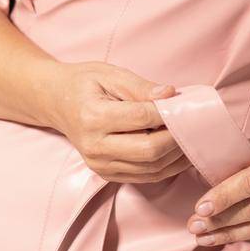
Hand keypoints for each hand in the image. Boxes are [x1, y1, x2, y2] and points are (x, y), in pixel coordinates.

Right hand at [45, 63, 190, 183]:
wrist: (55, 101)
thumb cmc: (84, 83)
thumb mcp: (109, 74)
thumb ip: (140, 87)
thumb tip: (170, 95)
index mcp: (93, 117)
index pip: (141, 118)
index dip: (167, 112)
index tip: (183, 103)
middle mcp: (95, 146)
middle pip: (149, 151)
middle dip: (177, 138)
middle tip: (193, 123)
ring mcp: (100, 165)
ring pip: (151, 169)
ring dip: (176, 155)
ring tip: (191, 136)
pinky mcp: (106, 174)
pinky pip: (145, 177)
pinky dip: (167, 166)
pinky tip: (178, 151)